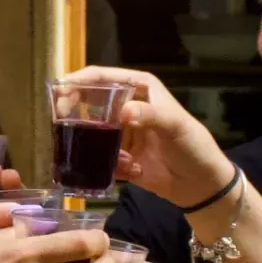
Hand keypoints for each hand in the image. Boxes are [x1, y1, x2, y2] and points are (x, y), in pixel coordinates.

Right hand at [72, 66, 231, 207]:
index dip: (81, 80)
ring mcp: (122, 134)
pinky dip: (104, 164)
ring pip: (93, 132)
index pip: (105, 77)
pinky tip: (123, 171)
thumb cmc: (193, 146)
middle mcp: (127, 108)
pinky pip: (101, 158)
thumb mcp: (175, 126)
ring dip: (88, 141)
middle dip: (74, 109)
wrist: (202, 185)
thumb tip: (123, 112)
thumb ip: (150, 115)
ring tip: (86, 150)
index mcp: (140, 89)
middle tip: (59, 118)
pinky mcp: (120, 158)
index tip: (61, 89)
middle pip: (91, 102)